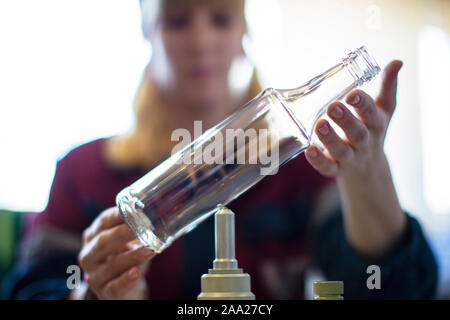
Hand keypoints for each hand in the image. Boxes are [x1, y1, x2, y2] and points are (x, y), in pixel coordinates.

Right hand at [77, 207, 155, 299]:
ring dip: (133, 256)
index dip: (117, 215)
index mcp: (93, 236)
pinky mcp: (104, 292)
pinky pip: (114, 287)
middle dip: (123, 233)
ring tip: (150, 250)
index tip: (134, 207)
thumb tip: (154, 214)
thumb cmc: (124, 257)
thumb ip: (134, 228)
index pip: (103, 222)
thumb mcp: (126, 241)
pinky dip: (126, 280)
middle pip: (103, 242)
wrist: (119, 288)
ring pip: (112, 264)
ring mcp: (94, 275)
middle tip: (143, 226)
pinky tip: (136, 273)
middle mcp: (89, 255)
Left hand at [305, 60, 406, 256]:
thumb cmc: (372, 132)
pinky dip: (318, 161)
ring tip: (320, 125)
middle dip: (346, 120)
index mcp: (374, 124)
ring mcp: (350, 157)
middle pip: (357, 132)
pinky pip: (327, 167)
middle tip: (333, 107)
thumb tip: (397, 61)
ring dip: (330, 139)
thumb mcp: (383, 111)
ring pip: (341, 150)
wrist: (369, 172)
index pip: (371, 113)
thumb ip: (388, 87)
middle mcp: (364, 141)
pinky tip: (309, 150)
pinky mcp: (335, 170)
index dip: (363, 103)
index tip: (352, 94)